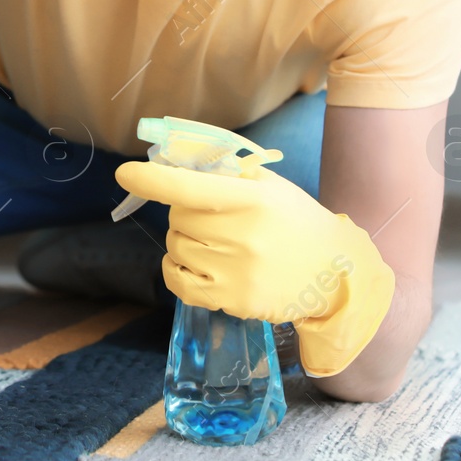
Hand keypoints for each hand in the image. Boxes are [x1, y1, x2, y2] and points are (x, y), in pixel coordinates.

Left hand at [114, 161, 394, 376]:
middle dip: (186, 213)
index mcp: (252, 199)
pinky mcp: (232, 301)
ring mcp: (237, 273)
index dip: (152, 180)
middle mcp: (243, 236)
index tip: (125, 174)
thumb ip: (222, 172)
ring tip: (217, 242)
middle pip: (178, 218)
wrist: (334, 274)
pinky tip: (193, 262)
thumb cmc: (295, 221)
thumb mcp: (268, 185)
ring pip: (175, 247)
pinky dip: (175, 268)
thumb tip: (169, 160)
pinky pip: (177, 281)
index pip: (188, 188)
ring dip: (184, 241)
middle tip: (214, 217)